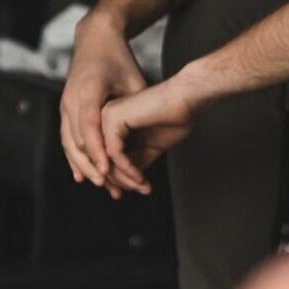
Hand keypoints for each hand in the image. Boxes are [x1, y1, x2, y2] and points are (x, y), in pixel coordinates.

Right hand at [60, 22, 149, 193]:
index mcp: (88, 91)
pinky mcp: (66, 109)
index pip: (90, 127)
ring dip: (84, 167)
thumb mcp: (134, 80)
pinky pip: (67, 138)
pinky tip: (83, 175)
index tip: (107, 171)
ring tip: (102, 185)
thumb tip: (146, 137)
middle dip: (93, 166)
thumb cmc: (118, 58)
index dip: (98, 151)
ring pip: (69, 144)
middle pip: (77, 141)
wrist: (95, 39)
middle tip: (110, 186)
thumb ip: (136, 108)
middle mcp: (72, 100)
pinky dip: (75, 158)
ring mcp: (65, 105)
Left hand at [93, 78, 198, 194]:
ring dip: (125, 177)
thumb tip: (125, 182)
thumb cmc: (174, 116)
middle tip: (140, 189)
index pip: (105, 156)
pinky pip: (114, 153)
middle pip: (101, 158)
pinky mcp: (113, 118)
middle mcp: (105, 117)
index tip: (137, 188)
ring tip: (142, 184)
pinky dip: (127, 168)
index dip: (119, 177)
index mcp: (112, 121)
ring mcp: (107, 116)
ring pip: (105, 158)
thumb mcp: (149, 147)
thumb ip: (134, 162)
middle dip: (121, 180)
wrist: (187, 99)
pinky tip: (140, 175)